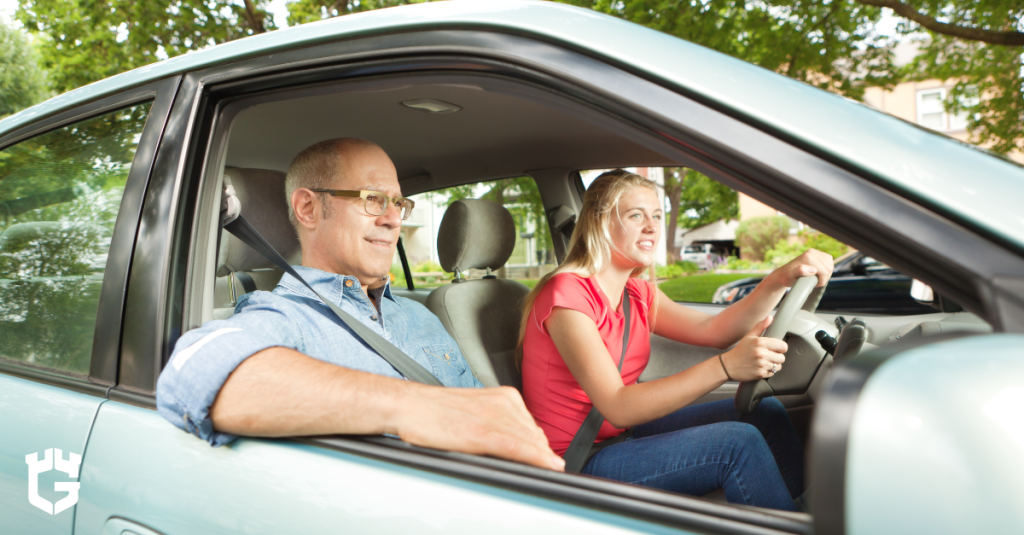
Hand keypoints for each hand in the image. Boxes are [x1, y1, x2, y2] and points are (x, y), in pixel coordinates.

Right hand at [393, 385, 565, 471]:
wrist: (409, 406)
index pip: (534, 427)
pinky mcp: (483, 432)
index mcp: (504, 396)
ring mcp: (494, 416)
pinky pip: (517, 447)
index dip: (542, 447)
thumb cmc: (435, 411)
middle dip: (542, 455)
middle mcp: (503, 403)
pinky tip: (546, 465)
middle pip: (536, 436)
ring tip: (547, 471)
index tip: (549, 460)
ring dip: (542, 459)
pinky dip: (535, 458)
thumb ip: (499, 422)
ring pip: (531, 442)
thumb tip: (519, 442)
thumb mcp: (476, 410)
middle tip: (547, 469)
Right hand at [721, 316, 786, 380]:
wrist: (729, 365)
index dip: (781, 348)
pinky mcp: (760, 373)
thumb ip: (760, 326)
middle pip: (782, 357)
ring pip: (778, 366)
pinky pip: (772, 373)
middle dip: (777, 357)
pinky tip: (760, 367)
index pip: (783, 346)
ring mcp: (761, 364)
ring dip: (773, 365)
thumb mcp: (749, 336)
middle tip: (768, 356)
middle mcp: (761, 353)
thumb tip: (770, 318)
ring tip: (764, 362)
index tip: (776, 349)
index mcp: (760, 342)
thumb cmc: (739, 350)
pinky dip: (768, 371)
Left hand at [770, 248, 833, 288]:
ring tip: (817, 278)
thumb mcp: (790, 275)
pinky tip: (820, 273)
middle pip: (828, 268)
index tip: (813, 285)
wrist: (784, 273)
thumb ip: (799, 271)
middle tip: (815, 282)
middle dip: (824, 278)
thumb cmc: (787, 277)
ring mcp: (815, 252)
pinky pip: (830, 262)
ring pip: (830, 265)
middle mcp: (812, 252)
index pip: (824, 271)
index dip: (821, 281)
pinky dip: (827, 269)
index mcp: (807, 256)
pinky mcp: (819, 254)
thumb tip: (813, 269)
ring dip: (826, 274)